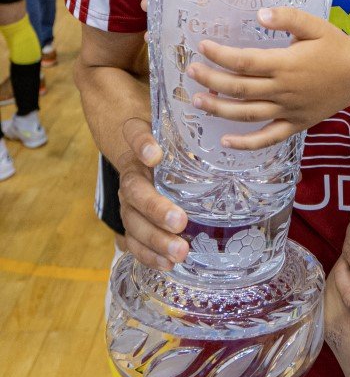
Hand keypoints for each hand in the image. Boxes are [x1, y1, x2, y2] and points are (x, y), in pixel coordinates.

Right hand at [117, 117, 188, 269]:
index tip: (155, 155)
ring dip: (154, 240)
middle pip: (135, 193)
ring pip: (133, 223)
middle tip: (180, 221)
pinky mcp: (133, 225)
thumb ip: (179, 126)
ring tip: (178, 253)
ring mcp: (128, 204)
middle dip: (155, 210)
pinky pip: (135, 243)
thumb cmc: (166, 144)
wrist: (143, 157)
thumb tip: (194, 112)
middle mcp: (130, 177)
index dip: (142, 146)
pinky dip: (149, 256)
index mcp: (139, 148)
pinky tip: (167, 265)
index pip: (135, 138)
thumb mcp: (171, 131)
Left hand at [187, 7, 349, 149]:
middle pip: (239, 88)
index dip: (220, 55)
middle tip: (191, 71)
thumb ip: (287, 17)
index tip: (202, 46)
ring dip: (220, 109)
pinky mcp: (296, 124)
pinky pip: (268, 138)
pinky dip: (246, 143)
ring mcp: (289, 110)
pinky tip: (226, 142)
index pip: (244, 61)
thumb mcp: (314, 25)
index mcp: (286, 64)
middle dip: (211, 80)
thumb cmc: (336, 45)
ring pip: (247, 114)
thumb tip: (260, 14)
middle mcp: (284, 89)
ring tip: (198, 101)